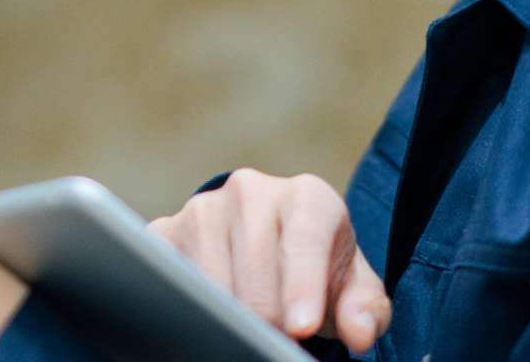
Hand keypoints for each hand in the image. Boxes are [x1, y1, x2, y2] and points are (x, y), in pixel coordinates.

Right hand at [148, 169, 387, 352]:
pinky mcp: (165, 232)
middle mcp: (251, 192)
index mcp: (306, 197)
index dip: (302, 287)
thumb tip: (360, 331)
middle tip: (278, 337)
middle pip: (255, 273)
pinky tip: (213, 312)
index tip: (300, 327)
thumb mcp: (352, 287)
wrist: (272, 246)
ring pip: (211, 282)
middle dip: (269, 319)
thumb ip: (365, 308)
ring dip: (231, 315)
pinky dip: (192, 307)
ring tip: (250, 323)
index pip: (303, 240)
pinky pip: (172, 281)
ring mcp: (202, 210)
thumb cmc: (318, 270)